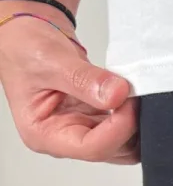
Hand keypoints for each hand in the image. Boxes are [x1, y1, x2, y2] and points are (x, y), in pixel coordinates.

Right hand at [0, 13, 138, 163]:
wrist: (27, 34)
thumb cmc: (24, 48)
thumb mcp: (51, 60)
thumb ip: (84, 79)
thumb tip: (117, 94)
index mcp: (44, 134)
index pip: (92, 148)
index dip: (118, 129)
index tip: (129, 101)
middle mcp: (64, 138)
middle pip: (112, 151)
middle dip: (130, 127)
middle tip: (135, 93)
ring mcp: (82, 128)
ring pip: (123, 143)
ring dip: (135, 121)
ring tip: (133, 91)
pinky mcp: (96, 118)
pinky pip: (123, 125)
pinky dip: (133, 112)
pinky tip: (132, 92)